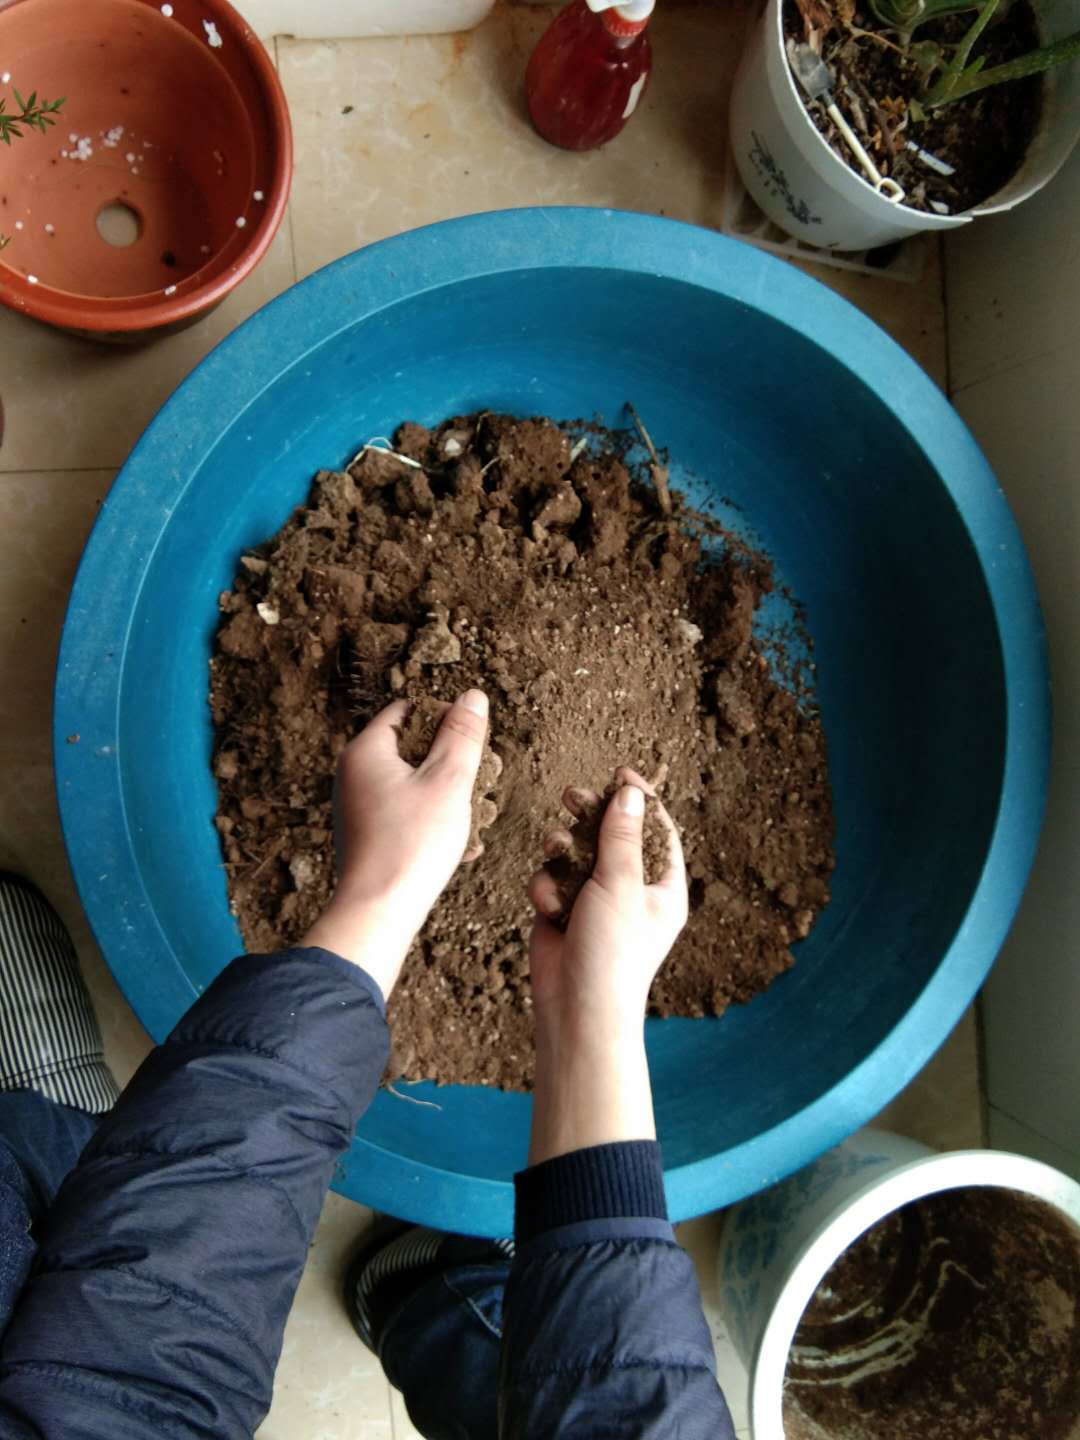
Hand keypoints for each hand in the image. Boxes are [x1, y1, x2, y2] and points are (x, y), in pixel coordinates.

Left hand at [302, 690, 488, 996]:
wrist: (378, 912)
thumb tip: (473, 696)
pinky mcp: (367, 837)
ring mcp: (358, 808)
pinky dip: (433, 822)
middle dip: (451, 760)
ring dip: (447, 794)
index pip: (407, 710)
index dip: (444, 717)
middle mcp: (353, 775)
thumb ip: (462, 735)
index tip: (473, 739)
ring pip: (412, 785)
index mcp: (365, 752)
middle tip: (484, 776)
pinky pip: (405, 816)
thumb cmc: (411, 844)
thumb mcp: (449, 781)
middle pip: (410, 748)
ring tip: (478, 813)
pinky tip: (464, 845)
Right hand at [525, 770, 687, 1162]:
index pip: (657, 830)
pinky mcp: (563, 912)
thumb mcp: (621, 884)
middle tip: (573, 796)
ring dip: (563, 850)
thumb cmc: (613, 952)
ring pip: (576, 854)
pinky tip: (547, 904)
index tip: (619, 773)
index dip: (639, 800)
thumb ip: (621, 836)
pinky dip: (547, 887)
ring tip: (557, 849)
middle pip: (612, 835)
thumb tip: (630, 793)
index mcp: (663, 887)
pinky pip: (552, 880)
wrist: (576, 1009)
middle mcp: (631, 891)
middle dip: (591, 816)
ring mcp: (595, 902)